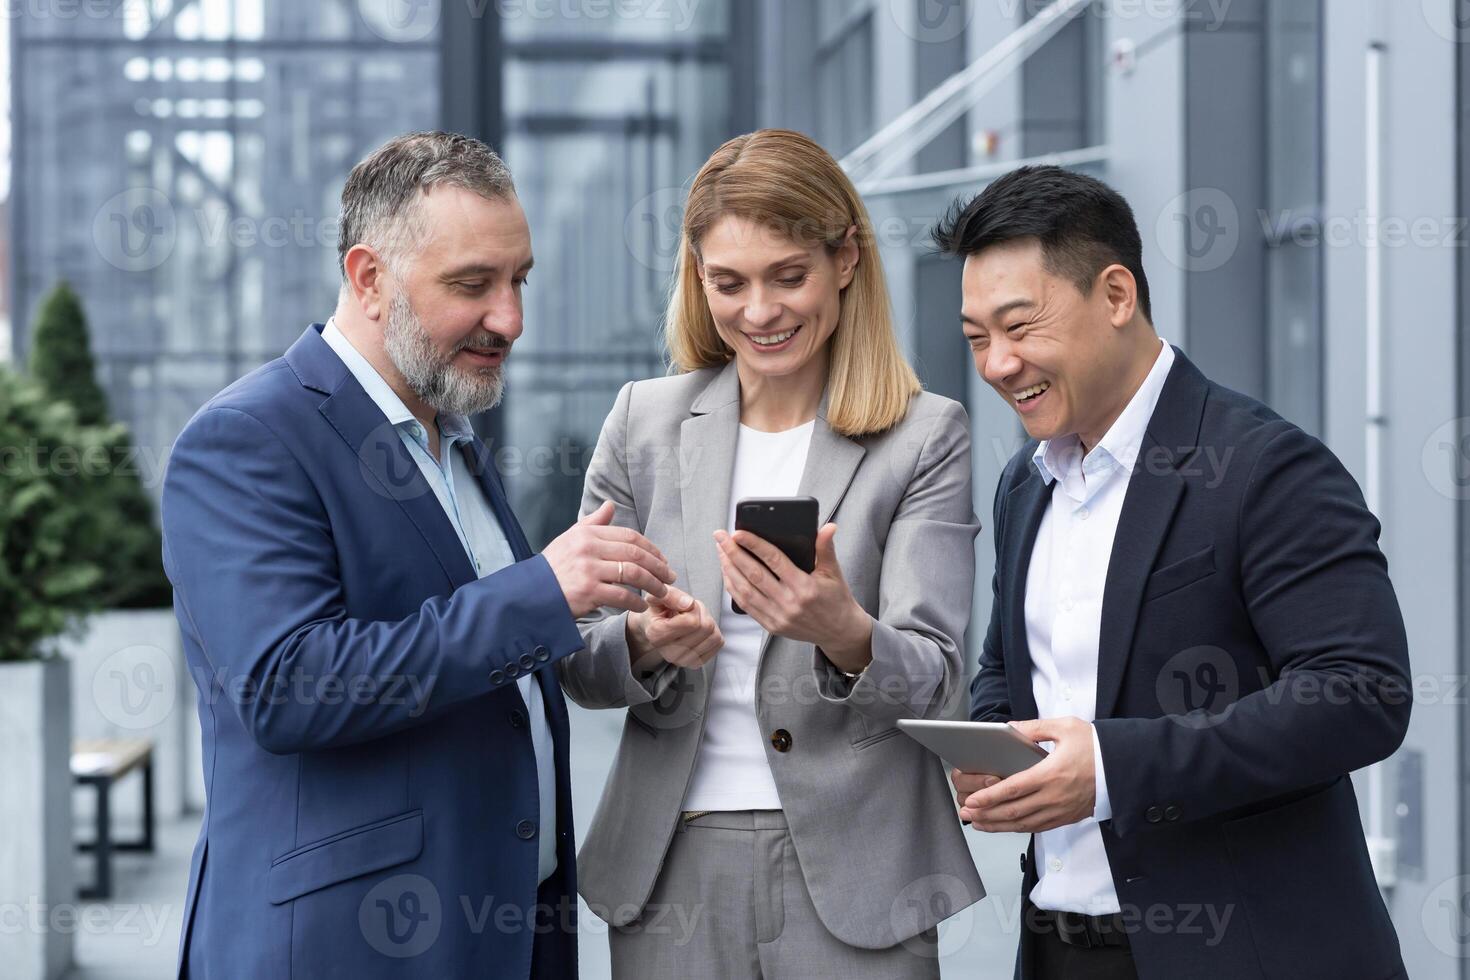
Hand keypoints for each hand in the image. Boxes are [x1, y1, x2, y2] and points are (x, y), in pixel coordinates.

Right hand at [543, 501, 676, 617]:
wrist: (530, 594)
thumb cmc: (553, 567)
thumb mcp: (569, 539)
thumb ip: (592, 523)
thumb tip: (610, 505)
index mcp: (587, 533)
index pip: (629, 536)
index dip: (651, 548)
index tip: (663, 560)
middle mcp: (589, 548)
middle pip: (635, 553)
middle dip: (658, 566)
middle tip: (670, 576)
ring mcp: (589, 570)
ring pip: (632, 573)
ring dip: (653, 584)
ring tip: (662, 592)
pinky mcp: (588, 591)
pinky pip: (621, 596)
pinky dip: (636, 602)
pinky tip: (641, 606)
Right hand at [627, 585, 723, 668]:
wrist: (655, 628)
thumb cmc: (658, 611)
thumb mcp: (659, 596)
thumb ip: (671, 595)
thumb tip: (689, 604)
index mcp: (657, 635)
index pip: (692, 622)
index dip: (692, 607)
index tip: (682, 605)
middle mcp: (669, 653)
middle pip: (705, 628)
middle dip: (701, 613)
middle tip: (689, 611)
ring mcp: (683, 661)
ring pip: (714, 636)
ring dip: (708, 621)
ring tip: (693, 618)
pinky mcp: (696, 663)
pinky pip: (718, 643)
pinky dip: (713, 632)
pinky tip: (698, 629)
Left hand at [713, 523, 872, 671]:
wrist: (839, 632)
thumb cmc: (836, 599)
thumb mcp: (834, 572)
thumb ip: (826, 548)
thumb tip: (828, 526)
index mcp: (805, 587)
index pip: (774, 560)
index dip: (754, 545)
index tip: (738, 533)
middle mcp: (789, 603)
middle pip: (753, 574)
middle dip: (733, 553)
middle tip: (720, 537)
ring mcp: (778, 616)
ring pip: (745, 591)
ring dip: (729, 570)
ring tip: (720, 552)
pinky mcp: (771, 625)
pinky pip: (746, 605)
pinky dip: (733, 589)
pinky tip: (727, 573)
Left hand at [955, 717, 1096, 833]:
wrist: (1124, 769)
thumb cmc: (1097, 747)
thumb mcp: (1066, 727)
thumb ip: (1034, 728)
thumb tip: (1009, 729)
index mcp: (1052, 773)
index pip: (1013, 789)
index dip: (989, 797)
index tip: (973, 800)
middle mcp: (1055, 797)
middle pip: (1014, 811)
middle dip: (986, 814)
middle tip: (966, 813)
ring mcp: (1061, 810)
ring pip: (1024, 824)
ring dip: (998, 825)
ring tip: (978, 823)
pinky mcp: (1067, 818)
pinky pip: (1037, 828)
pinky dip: (1017, 829)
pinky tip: (1004, 826)